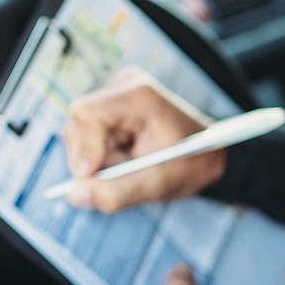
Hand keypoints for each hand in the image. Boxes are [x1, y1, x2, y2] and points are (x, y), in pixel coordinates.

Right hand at [61, 67, 226, 211]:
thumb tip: (75, 195)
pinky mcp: (111, 109)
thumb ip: (117, 192)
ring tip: (132, 167)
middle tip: (121, 178)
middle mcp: (123, 88)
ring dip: (99, 161)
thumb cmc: (191, 163)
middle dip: (93, 160)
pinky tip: (128, 160)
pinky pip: (89, 139)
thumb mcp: (158, 183)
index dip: (83, 148)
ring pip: (80, 135)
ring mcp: (116, 96)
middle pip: (78, 126)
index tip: (92, 176)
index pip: (86, 113)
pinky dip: (103, 157)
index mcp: (138, 96)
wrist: (209, 153)